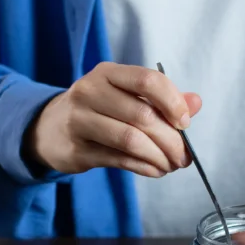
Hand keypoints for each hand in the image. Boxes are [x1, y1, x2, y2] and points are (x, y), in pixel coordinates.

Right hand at [26, 62, 202, 177]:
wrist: (49, 129)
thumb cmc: (98, 110)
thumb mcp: (126, 96)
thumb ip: (162, 99)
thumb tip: (195, 103)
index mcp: (108, 73)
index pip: (147, 80)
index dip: (173, 102)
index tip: (185, 123)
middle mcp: (90, 92)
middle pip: (142, 116)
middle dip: (171, 140)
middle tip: (184, 156)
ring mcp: (80, 121)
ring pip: (130, 140)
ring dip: (159, 157)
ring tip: (171, 165)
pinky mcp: (77, 150)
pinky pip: (119, 160)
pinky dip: (144, 167)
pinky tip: (155, 170)